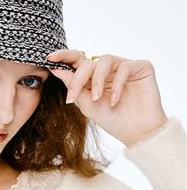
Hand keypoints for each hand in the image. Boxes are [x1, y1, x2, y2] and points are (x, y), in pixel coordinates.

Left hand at [45, 50, 168, 146]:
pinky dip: (117, 84)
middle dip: (77, 79)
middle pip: (88, 62)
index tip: (49, 58)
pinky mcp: (141, 67)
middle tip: (72, 97)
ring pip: (104, 60)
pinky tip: (114, 101)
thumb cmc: (113, 120)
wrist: (137, 132)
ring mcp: (124, 66)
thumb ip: (74, 87)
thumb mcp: (87, 105)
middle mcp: (108, 69)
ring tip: (96, 99)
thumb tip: (56, 69)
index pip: (78, 61)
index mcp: (94, 77)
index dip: (64, 56)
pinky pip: (124, 67)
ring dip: (97, 81)